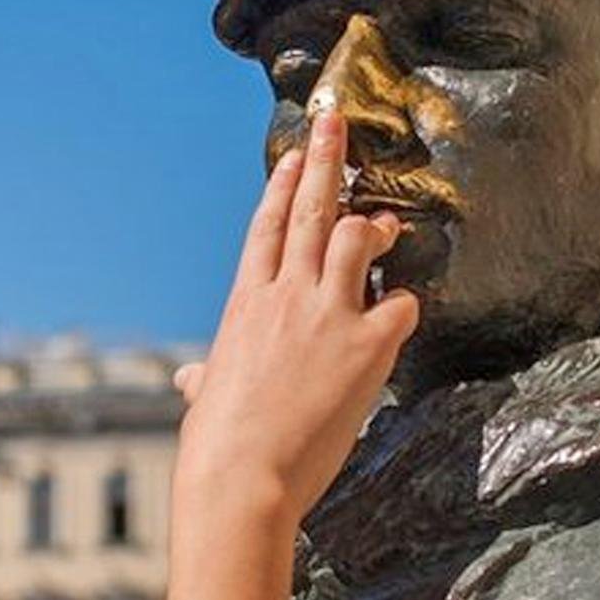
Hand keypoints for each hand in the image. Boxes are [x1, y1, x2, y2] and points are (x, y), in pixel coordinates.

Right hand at [174, 109, 418, 527]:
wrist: (241, 476)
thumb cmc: (218, 445)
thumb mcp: (208, 397)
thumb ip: (206, 376)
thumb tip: (192, 378)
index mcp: (245, 303)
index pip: (268, 227)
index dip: (285, 185)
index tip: (298, 154)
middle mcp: (286, 295)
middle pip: (312, 210)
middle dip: (328, 160)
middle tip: (339, 123)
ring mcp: (327, 314)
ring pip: (358, 239)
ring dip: (378, 228)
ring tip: (389, 224)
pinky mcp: (365, 345)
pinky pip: (401, 306)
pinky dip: (408, 305)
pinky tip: (405, 314)